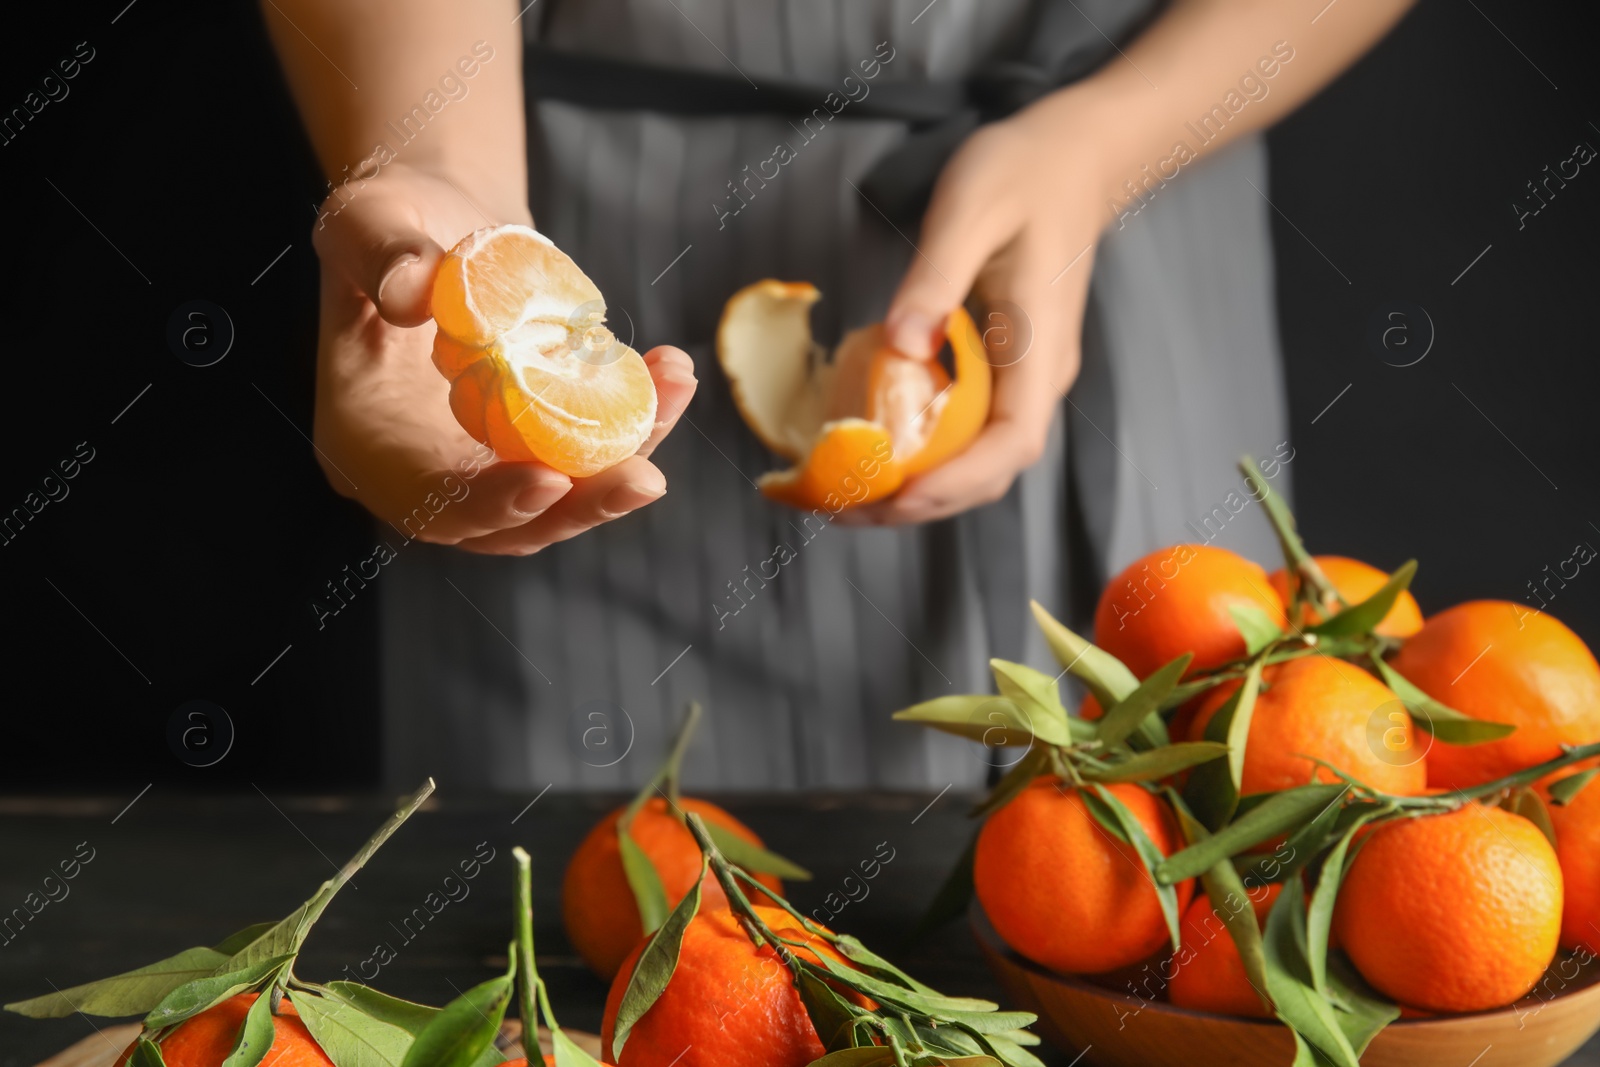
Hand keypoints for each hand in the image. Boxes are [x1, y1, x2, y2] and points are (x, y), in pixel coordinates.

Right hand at [310, 162, 696, 554]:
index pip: (429, 504)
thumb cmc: (385, 220)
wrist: (439, 222)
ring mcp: (489, 464)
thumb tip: (410, 293)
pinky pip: (593, 449)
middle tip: (646, 479)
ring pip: (567, 492)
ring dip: (628, 457)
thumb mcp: (363, 218)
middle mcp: (429, 473)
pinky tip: (671, 373)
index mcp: (367, 444)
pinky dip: (637, 421)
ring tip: (675, 386)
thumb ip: (377, 254)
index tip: (550, 480)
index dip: (489, 505)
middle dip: (584, 505)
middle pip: (514, 522)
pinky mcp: (537, 442)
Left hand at [847, 96, 1114, 524]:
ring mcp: (1023, 379)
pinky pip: (965, 430)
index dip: (957, 481)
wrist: (1075, 156)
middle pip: (990, 471)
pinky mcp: (1002, 371)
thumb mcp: (972, 209)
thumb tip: (901, 346)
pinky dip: (920, 453)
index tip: (899, 494)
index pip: (1012, 443)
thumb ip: (936, 278)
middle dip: (922, 502)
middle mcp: (1038, 379)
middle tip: (845, 507)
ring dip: (918, 487)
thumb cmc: (1026, 173)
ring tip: (848, 494)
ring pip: (977, 460)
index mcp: (1040, 351)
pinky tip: (873, 448)